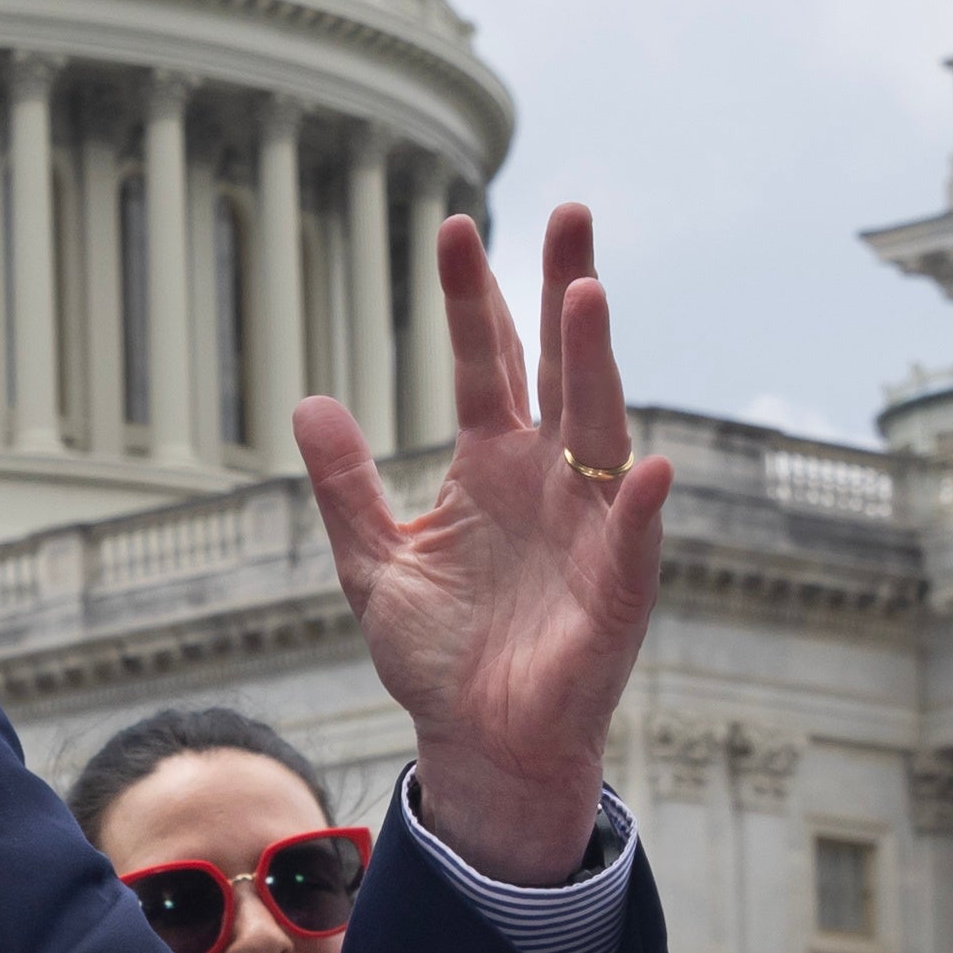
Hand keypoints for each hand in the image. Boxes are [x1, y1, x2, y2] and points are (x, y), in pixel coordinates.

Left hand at [294, 203, 664, 890]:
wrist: (478, 741)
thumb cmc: (437, 654)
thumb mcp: (372, 563)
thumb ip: (347, 486)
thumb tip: (309, 401)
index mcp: (491, 463)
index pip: (484, 361)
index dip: (471, 298)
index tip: (455, 226)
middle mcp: (548, 476)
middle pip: (560, 366)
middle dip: (563, 289)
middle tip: (568, 211)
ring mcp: (590, 523)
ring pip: (600, 426)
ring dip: (596, 363)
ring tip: (586, 294)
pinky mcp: (617, 587)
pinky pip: (632, 538)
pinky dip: (638, 504)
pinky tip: (643, 464)